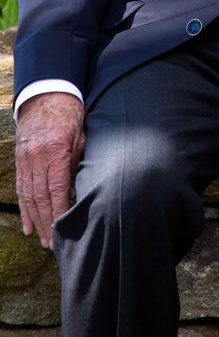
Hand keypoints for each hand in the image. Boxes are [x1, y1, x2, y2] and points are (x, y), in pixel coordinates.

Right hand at [15, 92, 84, 248]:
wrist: (47, 92)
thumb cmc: (70, 114)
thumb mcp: (81, 135)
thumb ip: (78, 162)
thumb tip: (76, 191)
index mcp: (56, 151)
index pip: (57, 189)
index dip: (59, 212)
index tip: (64, 231)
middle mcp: (37, 157)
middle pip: (41, 197)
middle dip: (46, 223)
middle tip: (53, 244)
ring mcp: (25, 159)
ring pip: (28, 196)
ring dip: (35, 220)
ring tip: (41, 240)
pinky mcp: (19, 159)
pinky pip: (21, 188)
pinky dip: (24, 208)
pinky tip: (28, 224)